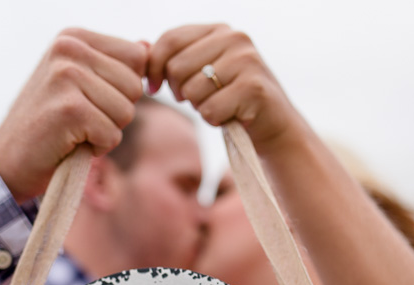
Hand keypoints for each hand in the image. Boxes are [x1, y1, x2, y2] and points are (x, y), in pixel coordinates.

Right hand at [0, 28, 147, 202]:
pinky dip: (97, 148)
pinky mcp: (69, 109)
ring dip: (105, 132)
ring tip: (74, 131)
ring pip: (126, 112)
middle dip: (116, 112)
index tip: (92, 100)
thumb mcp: (80, 84)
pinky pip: (113, 135)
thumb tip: (148, 45)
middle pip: (135, 86)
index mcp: (73, 37)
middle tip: (81, 120)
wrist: (8, 161)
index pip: (136, 56)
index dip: (124, 89)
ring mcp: (66, 76)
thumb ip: (114, 64)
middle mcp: (68, 48)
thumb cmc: (50, 125)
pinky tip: (70, 144)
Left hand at [148, 24, 304, 154]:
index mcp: (219, 29)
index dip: (153, 67)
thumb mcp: (201, 73)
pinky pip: (209, 110)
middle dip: (178, 91)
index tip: (152, 87)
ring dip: (200, 107)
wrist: (274, 125)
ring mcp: (247, 61)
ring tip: (219, 106)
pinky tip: (231, 116)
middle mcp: (235, 38)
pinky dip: (215, 120)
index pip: (170, 39)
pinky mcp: (253, 88)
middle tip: (196, 100)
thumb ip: (173, 58)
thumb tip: (139, 46)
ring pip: (192, 90)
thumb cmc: (231, 99)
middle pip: (176, 67)